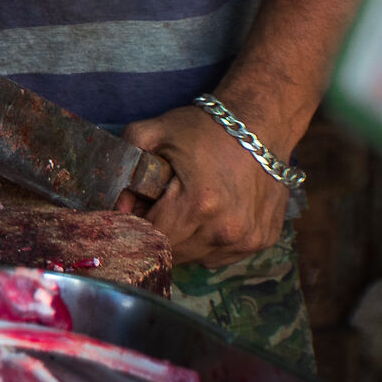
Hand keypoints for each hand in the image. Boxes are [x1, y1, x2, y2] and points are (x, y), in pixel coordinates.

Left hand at [117, 105, 290, 265]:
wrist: (261, 124)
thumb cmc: (204, 128)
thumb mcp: (153, 134)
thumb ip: (124, 166)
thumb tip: (119, 206)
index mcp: (199, 204)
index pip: (153, 237)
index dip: (137, 225)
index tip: (135, 207)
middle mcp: (227, 230)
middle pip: (175, 252)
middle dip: (158, 233)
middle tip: (156, 205)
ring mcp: (249, 239)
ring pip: (198, 258)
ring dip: (183, 240)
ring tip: (183, 207)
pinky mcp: (263, 241)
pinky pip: (222, 255)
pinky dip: (208, 241)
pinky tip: (208, 214)